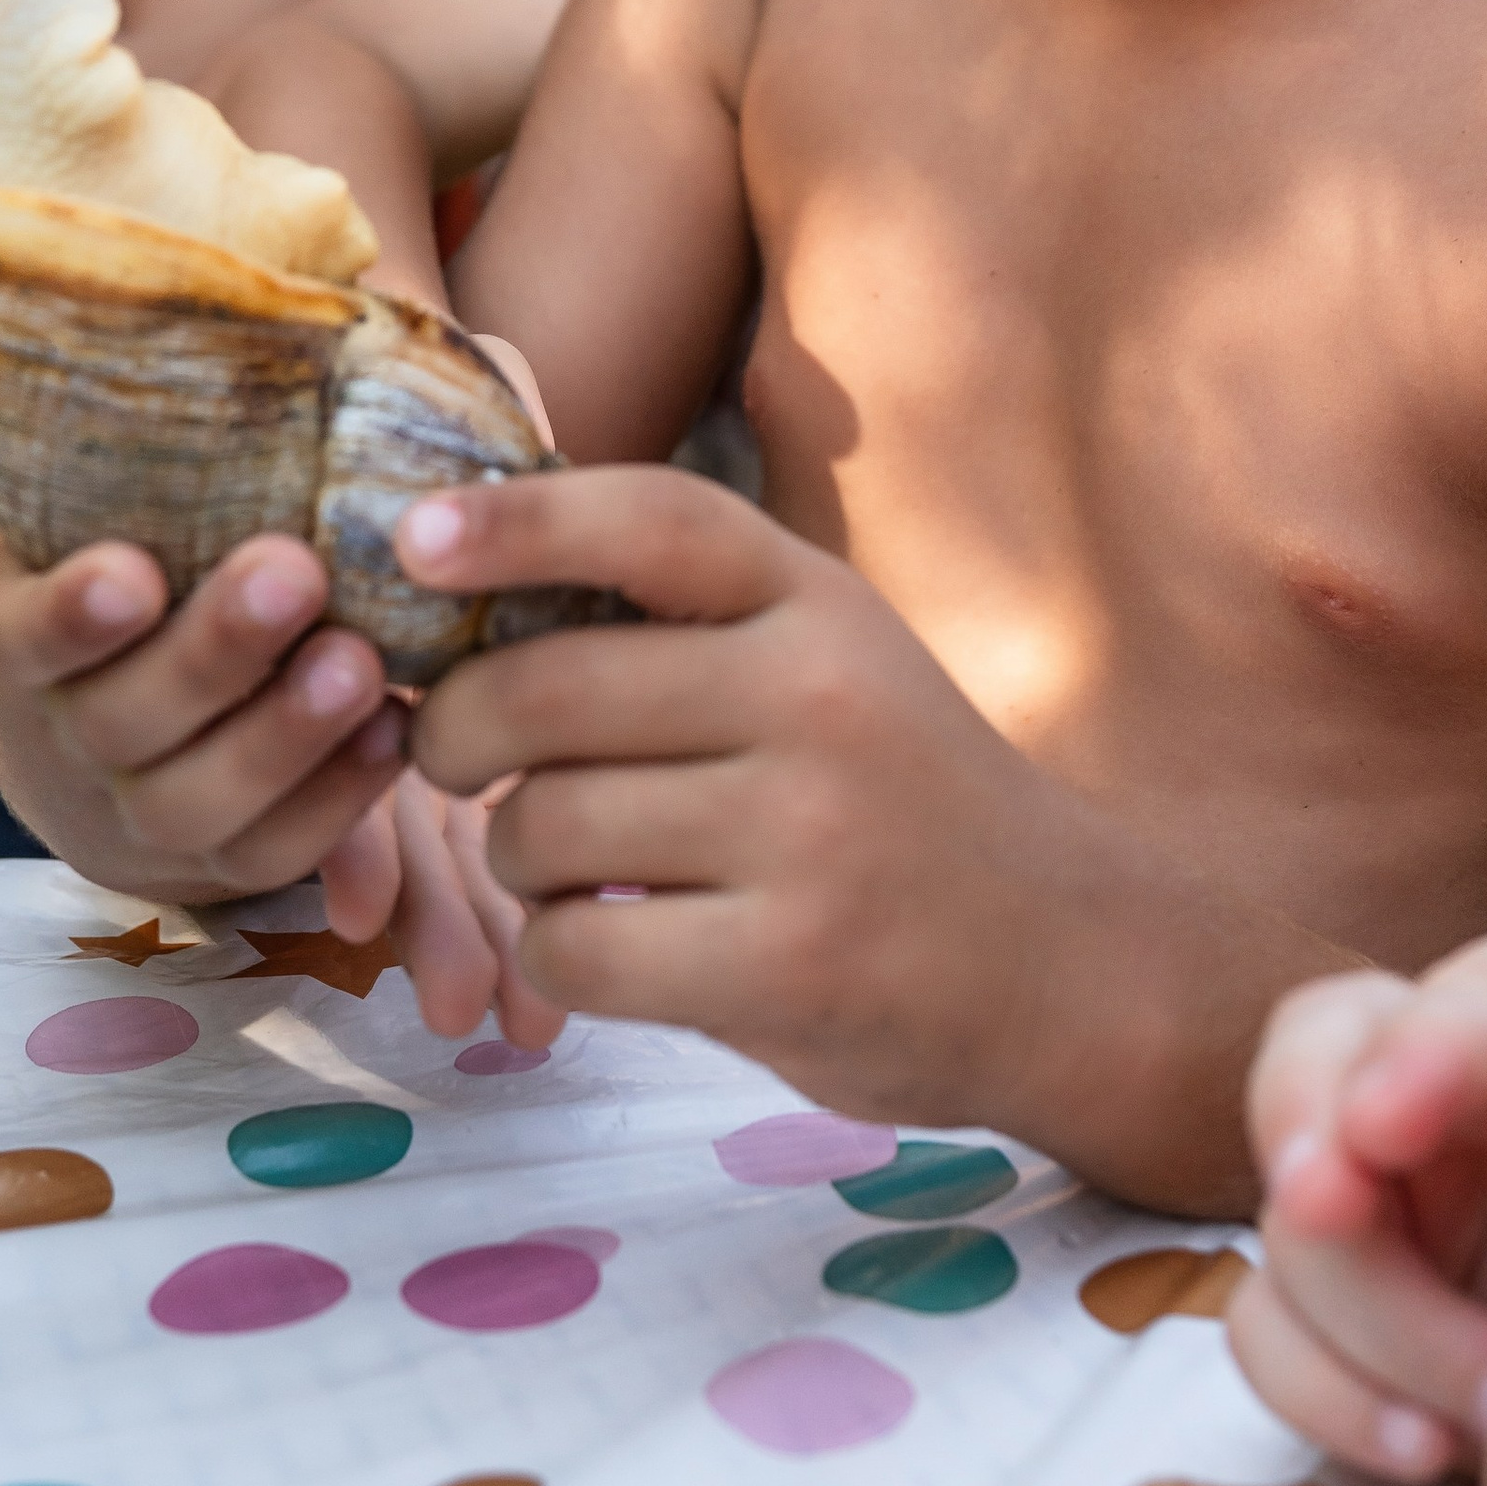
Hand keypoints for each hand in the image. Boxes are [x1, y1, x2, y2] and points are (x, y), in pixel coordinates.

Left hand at [0, 531, 561, 1044]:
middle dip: (279, 732)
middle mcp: (135, 803)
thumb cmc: (225, 704)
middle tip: (353, 654)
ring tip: (283, 573)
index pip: (282, 843)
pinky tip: (126, 575)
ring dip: (207, 653)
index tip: (399, 726)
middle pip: (201, 796)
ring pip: (128, 718)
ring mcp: (64, 726)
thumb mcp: (297, 768)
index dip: (337, 793)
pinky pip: (32, 639)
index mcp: (219, 837)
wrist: (58, 662)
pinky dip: (76, 612)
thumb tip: (450, 987)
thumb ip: (370, 813)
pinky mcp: (6, 637)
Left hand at [402, 464, 1114, 1142]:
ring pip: (544, 825)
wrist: (1072, 960)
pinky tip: (605, 946)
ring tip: (566, 865)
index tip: (414, 537)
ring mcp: (806, 835)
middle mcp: (816, 697)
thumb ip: (695, 626)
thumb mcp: (835, 662)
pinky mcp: (788, 966)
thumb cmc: (909, 799)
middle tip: (449, 753)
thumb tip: (472, 589)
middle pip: (547, 687)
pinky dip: (554, 951)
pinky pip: (578, 945)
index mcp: (818, 604)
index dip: (518, 519)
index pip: (652, 520)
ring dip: (515, 853)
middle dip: (458, 728)